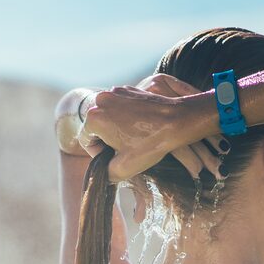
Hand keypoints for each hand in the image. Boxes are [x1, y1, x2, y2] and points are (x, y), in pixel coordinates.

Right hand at [81, 77, 226, 181]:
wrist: (176, 121)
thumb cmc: (151, 144)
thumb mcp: (124, 168)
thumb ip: (105, 173)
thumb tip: (101, 173)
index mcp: (94, 117)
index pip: (87, 141)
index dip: (99, 154)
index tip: (114, 159)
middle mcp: (101, 99)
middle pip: (96, 127)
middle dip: (108, 140)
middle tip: (125, 150)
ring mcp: (115, 91)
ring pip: (108, 115)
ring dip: (116, 128)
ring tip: (134, 138)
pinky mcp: (129, 89)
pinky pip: (120, 106)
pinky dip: (126, 116)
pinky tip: (141, 127)